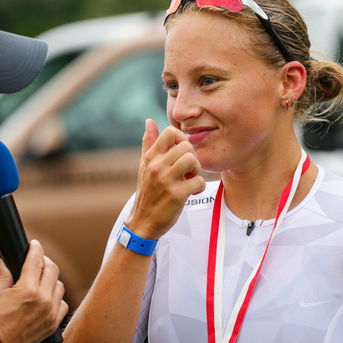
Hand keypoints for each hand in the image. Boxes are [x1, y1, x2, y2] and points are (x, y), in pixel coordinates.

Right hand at [0, 241, 67, 342]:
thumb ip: (1, 275)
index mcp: (28, 289)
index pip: (36, 260)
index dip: (35, 249)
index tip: (34, 244)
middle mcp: (43, 300)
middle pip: (52, 270)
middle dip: (44, 261)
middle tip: (36, 260)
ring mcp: (50, 314)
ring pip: (59, 287)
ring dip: (51, 280)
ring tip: (40, 279)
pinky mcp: (52, 326)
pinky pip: (62, 306)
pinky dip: (56, 299)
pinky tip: (46, 298)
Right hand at [126, 119, 205, 238]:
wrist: (143, 222)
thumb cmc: (148, 192)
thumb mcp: (145, 166)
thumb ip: (148, 142)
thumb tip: (150, 121)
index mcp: (151, 157)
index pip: (170, 132)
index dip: (183, 139)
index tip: (183, 152)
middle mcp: (156, 166)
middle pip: (186, 146)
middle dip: (192, 157)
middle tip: (188, 170)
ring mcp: (166, 180)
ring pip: (192, 160)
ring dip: (196, 170)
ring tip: (190, 179)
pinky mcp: (176, 195)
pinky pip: (199, 182)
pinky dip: (199, 187)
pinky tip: (191, 192)